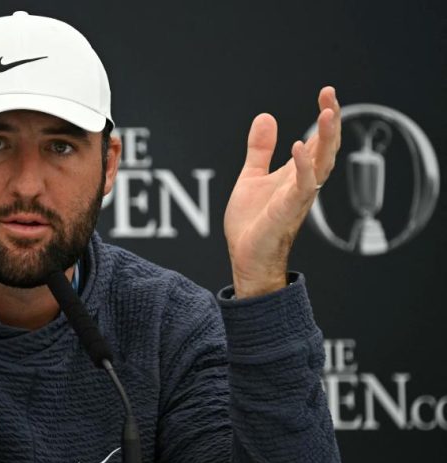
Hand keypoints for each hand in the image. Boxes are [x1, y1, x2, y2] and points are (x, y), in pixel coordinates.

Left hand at [224, 86, 340, 297]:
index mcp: (296, 173)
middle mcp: (303, 183)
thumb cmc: (252, 223)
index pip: (318, 140)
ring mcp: (298, 196)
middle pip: (326, 148)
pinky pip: (302, 186)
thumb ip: (260, 149)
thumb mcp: (252, 176)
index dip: (324, 116)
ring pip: (322, 164)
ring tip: (328, 113)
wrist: (246, 256)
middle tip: (330, 94)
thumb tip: (266, 116)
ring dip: (326, 139)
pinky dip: (303, 166)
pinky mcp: (288, 210)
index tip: (326, 92)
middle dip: (331, 121)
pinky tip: (300, 147)